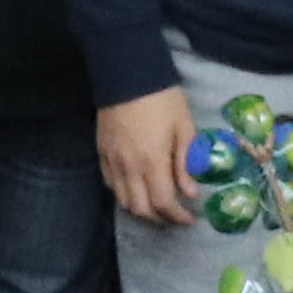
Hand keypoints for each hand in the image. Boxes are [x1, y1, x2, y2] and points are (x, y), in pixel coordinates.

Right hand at [96, 89, 197, 227]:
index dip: (177, 217)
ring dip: (141, 210)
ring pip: (123, 201)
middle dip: (160, 219)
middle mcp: (129, 167)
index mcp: (152, 161)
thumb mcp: (184, 127)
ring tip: (157, 206)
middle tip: (175, 217)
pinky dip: (124, 194)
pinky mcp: (101, 152)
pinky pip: (110, 184)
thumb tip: (190, 192)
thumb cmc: (162, 98)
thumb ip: (186, 162)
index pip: (163, 203)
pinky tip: (136, 189)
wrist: (127, 73)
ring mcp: (112, 161)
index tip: (189, 218)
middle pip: (141, 209)